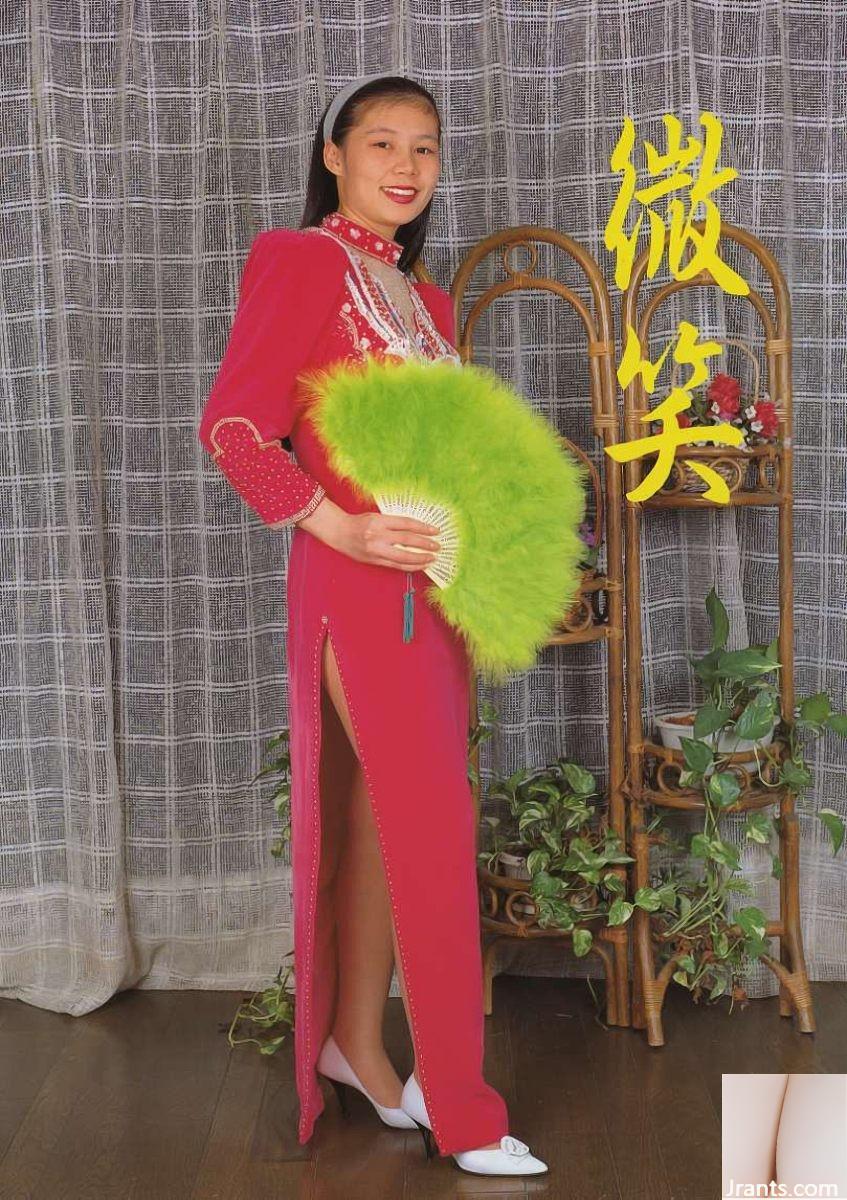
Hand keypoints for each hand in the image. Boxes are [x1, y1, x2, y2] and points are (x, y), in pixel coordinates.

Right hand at [298, 497, 440, 570]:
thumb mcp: (376, 516)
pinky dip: (409, 566)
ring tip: (431, 558)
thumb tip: (417, 530)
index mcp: (379, 521)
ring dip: (420, 558)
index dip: (422, 528)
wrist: (338, 533)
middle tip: (437, 546)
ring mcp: (376, 550)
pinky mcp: (374, 561)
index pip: (406, 524)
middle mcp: (377, 536)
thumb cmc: (359, 523)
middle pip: (406, 541)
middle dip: (425, 544)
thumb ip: (393, 523)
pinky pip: (396, 565)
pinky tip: (419, 565)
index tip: (435, 531)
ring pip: (403, 557)